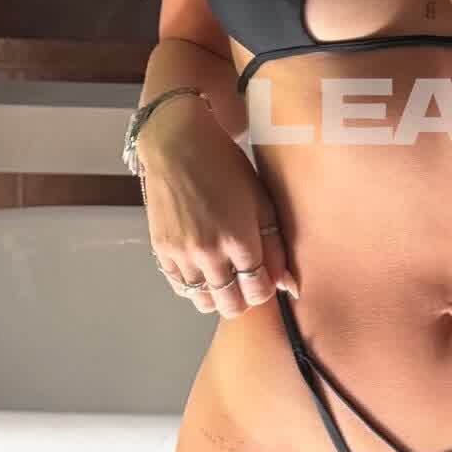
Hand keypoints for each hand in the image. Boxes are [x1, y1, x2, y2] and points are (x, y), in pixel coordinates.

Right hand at [137, 95, 294, 316]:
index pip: (258, 292)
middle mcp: (209, 252)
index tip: (264, 279)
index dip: (265, 291)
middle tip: (244, 282)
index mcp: (240, 240)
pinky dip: (193, 285)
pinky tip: (202, 268)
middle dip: (242, 299)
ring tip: (223, 275)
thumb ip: (276, 247)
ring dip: (217, 295)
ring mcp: (182, 253)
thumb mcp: (261, 202)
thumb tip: (290, 286)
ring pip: (203, 302)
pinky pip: (179, 287)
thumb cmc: (226, 168)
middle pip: (230, 305)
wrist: (179, 146)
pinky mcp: (162, 250)